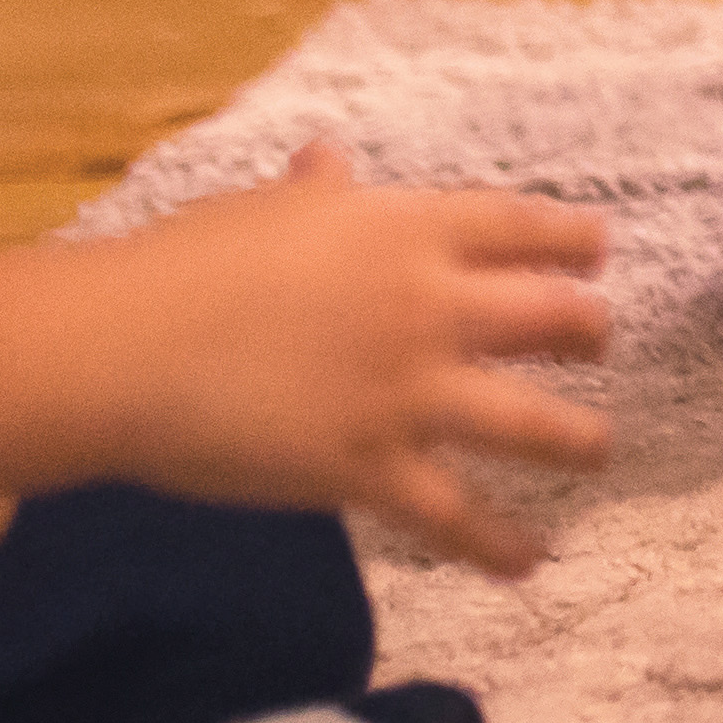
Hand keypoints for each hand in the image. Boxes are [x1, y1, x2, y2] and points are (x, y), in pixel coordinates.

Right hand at [97, 136, 617, 571]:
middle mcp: (430, 308)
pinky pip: (455, 516)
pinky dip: (497, 544)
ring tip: (597, 450)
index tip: (597, 251)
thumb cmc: (183, 266)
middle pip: (552, 316)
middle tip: (597, 342)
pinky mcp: (372, 467)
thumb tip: (329, 162)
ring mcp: (409, 392)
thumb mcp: (264, 213)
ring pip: (533, 423)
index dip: (571, 241)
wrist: (126, 347)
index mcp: (406, 232)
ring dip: (578, 439)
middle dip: (588, 331)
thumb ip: (316, 195)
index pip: (519, 228)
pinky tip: (528, 561)